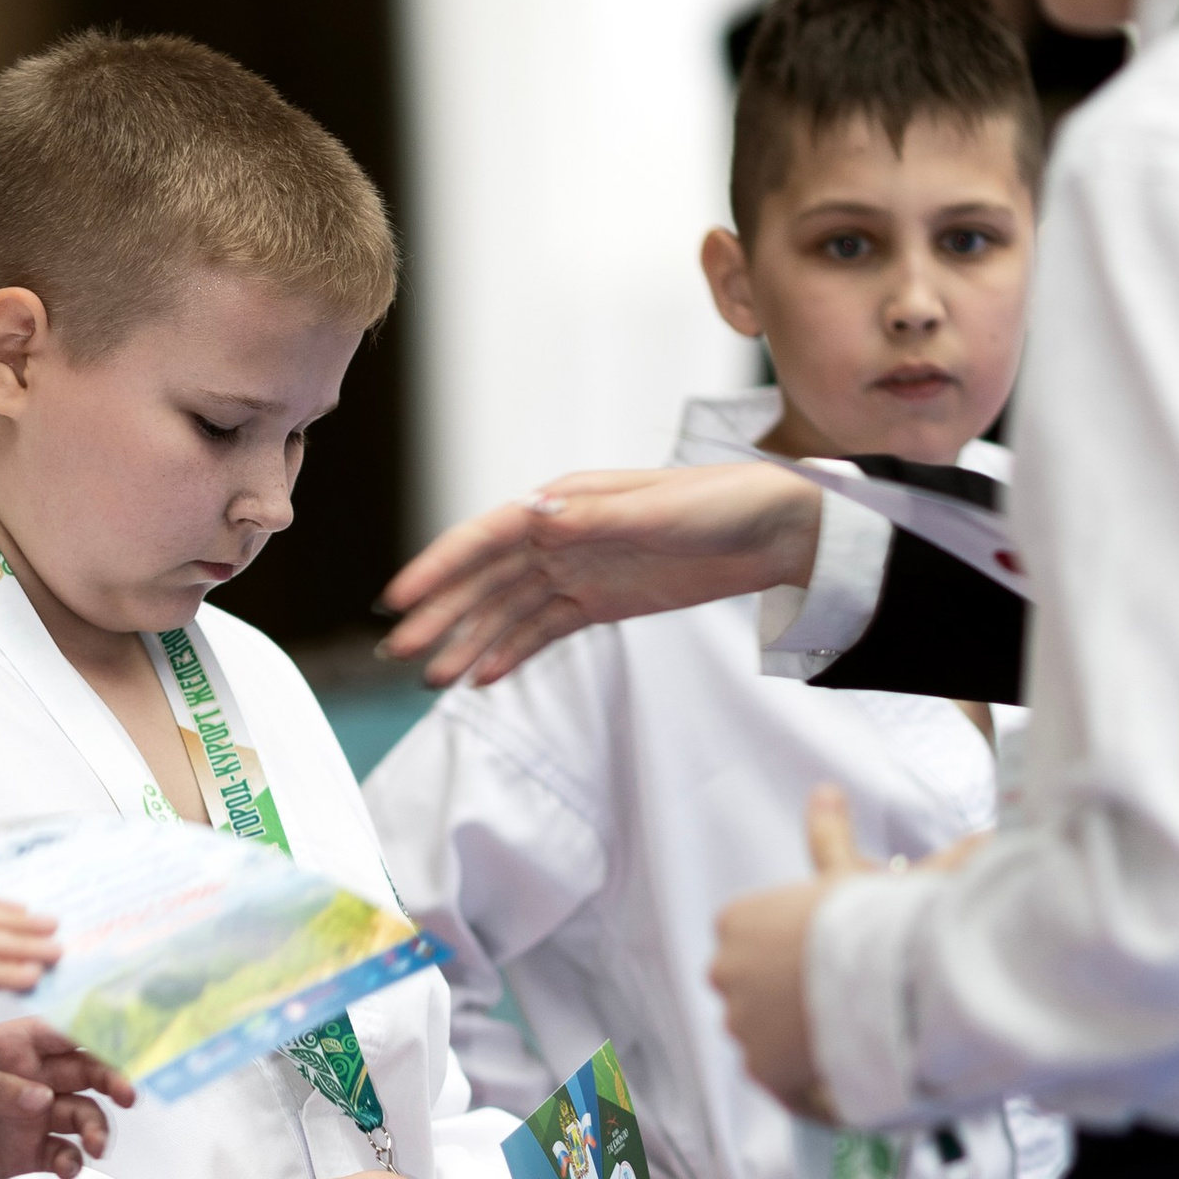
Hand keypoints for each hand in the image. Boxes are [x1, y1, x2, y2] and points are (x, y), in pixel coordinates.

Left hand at [0, 1018, 136, 1178]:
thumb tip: (41, 1098)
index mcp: (18, 1044)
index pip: (66, 1031)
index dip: (97, 1035)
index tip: (121, 1046)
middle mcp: (36, 1076)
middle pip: (88, 1072)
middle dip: (111, 1081)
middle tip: (127, 1095)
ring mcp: (37, 1114)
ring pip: (83, 1115)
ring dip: (96, 1128)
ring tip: (95, 1145)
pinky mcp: (32, 1149)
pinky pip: (64, 1154)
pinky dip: (73, 1163)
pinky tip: (68, 1168)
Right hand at [376, 462, 823, 689]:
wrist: (777, 531)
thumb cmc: (723, 503)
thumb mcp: (660, 509)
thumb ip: (597, 519)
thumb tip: (538, 519)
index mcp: (566, 501)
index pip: (488, 536)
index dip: (440, 566)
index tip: (401, 598)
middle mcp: (561, 533)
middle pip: (487, 579)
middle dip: (442, 614)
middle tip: (400, 652)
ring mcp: (579, 570)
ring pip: (508, 609)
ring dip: (469, 640)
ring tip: (432, 677)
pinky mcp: (601, 601)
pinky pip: (544, 630)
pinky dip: (512, 651)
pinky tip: (483, 676)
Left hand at [708, 784, 860, 1115]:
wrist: (888, 974)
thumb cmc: (872, 920)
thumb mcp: (848, 874)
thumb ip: (828, 836)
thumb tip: (825, 792)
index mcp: (735, 922)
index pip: (757, 946)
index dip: (802, 957)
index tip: (841, 960)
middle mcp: (724, 972)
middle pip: (762, 993)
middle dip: (799, 1000)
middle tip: (855, 999)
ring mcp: (738, 1023)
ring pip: (773, 1039)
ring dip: (808, 1043)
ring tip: (860, 1036)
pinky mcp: (761, 1071)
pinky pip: (785, 1083)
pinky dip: (815, 1085)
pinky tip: (849, 1079)